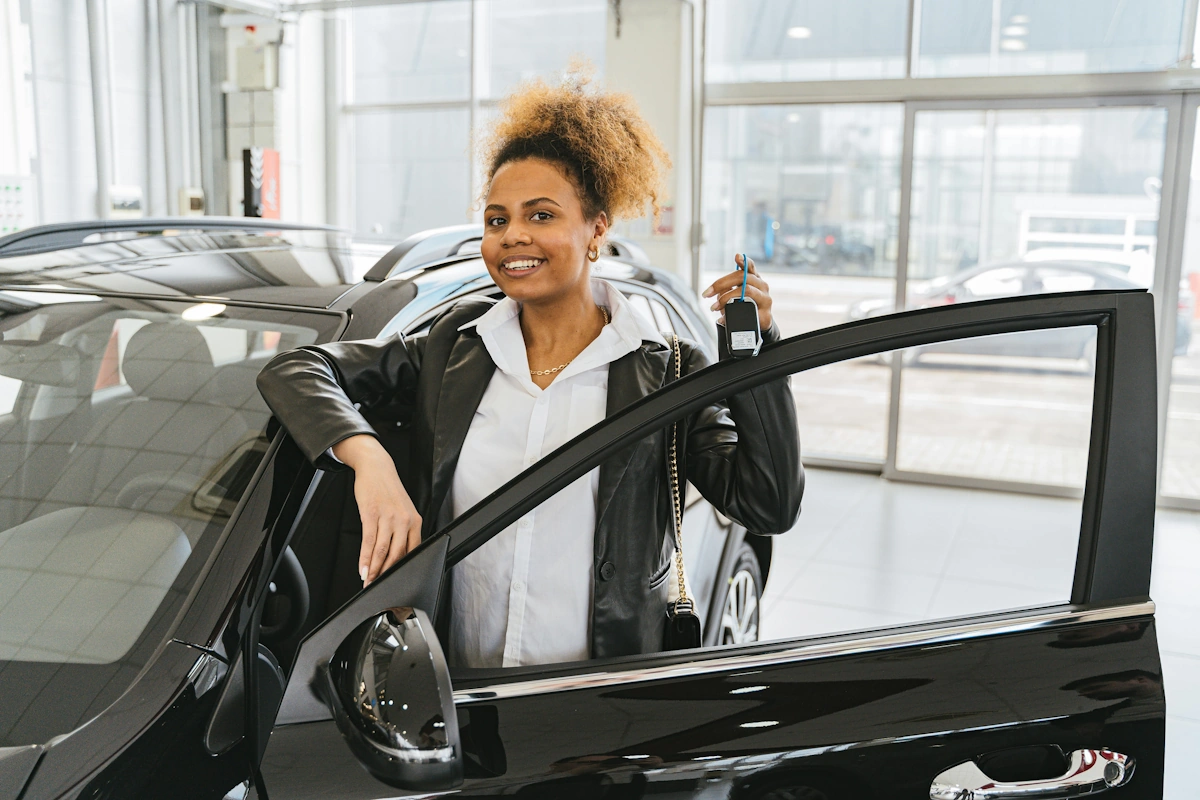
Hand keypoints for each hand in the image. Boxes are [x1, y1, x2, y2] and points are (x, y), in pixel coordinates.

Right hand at [332, 434, 422, 585]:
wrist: (376, 467)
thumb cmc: (388, 490)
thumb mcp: (402, 509)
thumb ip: (403, 530)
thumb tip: (396, 555)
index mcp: (415, 521)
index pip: (412, 551)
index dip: (402, 570)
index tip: (395, 581)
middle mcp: (404, 520)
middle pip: (397, 555)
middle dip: (386, 575)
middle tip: (377, 587)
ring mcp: (388, 517)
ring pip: (382, 551)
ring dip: (374, 570)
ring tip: (368, 582)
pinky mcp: (371, 514)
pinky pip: (369, 541)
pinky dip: (365, 558)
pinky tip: (362, 568)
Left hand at [702, 254, 773, 329]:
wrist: (759, 326)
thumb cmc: (745, 307)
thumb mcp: (734, 296)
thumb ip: (726, 290)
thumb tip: (716, 292)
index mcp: (753, 279)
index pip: (750, 266)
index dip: (744, 261)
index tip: (736, 256)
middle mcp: (761, 285)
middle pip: (743, 277)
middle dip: (721, 284)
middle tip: (706, 294)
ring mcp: (765, 298)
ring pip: (746, 290)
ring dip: (726, 298)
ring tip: (714, 307)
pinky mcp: (766, 312)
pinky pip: (748, 308)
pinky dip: (732, 312)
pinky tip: (723, 318)